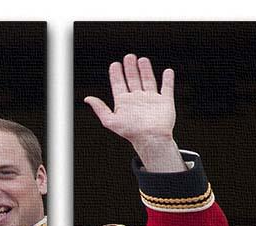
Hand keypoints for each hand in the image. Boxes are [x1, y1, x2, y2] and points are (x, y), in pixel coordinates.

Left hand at [84, 54, 184, 171]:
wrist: (151, 138)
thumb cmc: (131, 132)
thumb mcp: (110, 120)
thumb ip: (100, 108)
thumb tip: (87, 98)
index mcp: (124, 103)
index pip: (118, 84)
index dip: (116, 74)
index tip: (115, 64)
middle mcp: (137, 100)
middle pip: (132, 80)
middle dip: (130, 68)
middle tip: (128, 57)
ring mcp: (151, 100)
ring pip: (148, 81)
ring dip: (145, 70)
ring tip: (142, 60)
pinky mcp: (165, 102)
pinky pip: (167, 88)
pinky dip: (168, 80)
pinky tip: (167, 71)